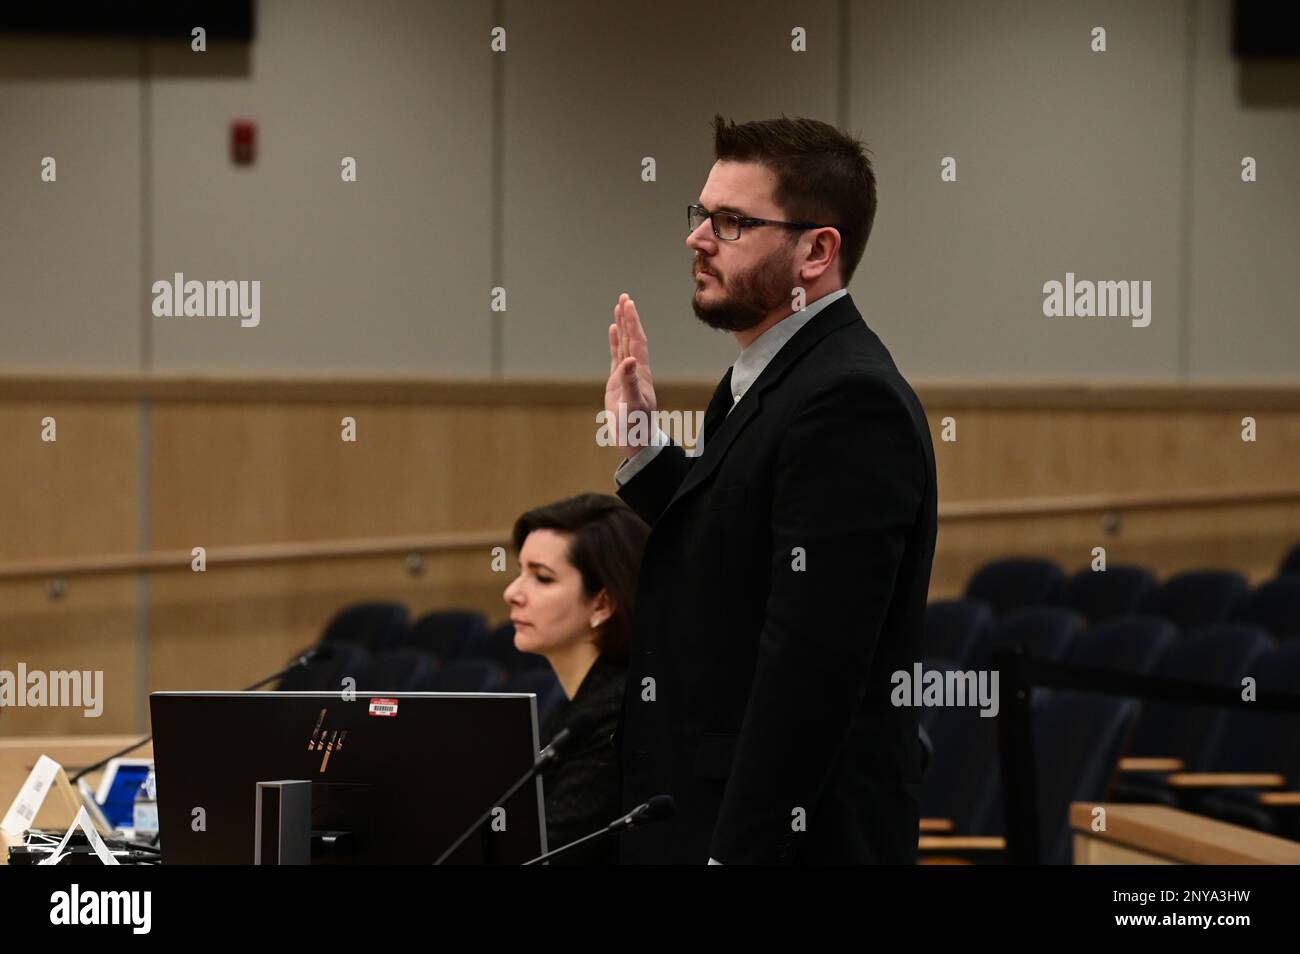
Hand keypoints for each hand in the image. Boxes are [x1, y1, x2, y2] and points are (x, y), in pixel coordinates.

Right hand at [605, 293, 657, 459]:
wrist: (636, 439)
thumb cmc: (636, 426)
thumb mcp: (633, 406)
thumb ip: (630, 383)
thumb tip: (629, 360)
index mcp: (640, 373)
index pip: (636, 342)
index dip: (632, 323)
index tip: (627, 304)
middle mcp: (635, 369)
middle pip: (632, 338)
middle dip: (628, 318)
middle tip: (624, 297)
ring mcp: (627, 374)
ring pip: (624, 344)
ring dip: (622, 326)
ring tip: (619, 307)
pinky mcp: (618, 382)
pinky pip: (615, 356)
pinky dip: (614, 342)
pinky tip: (612, 330)